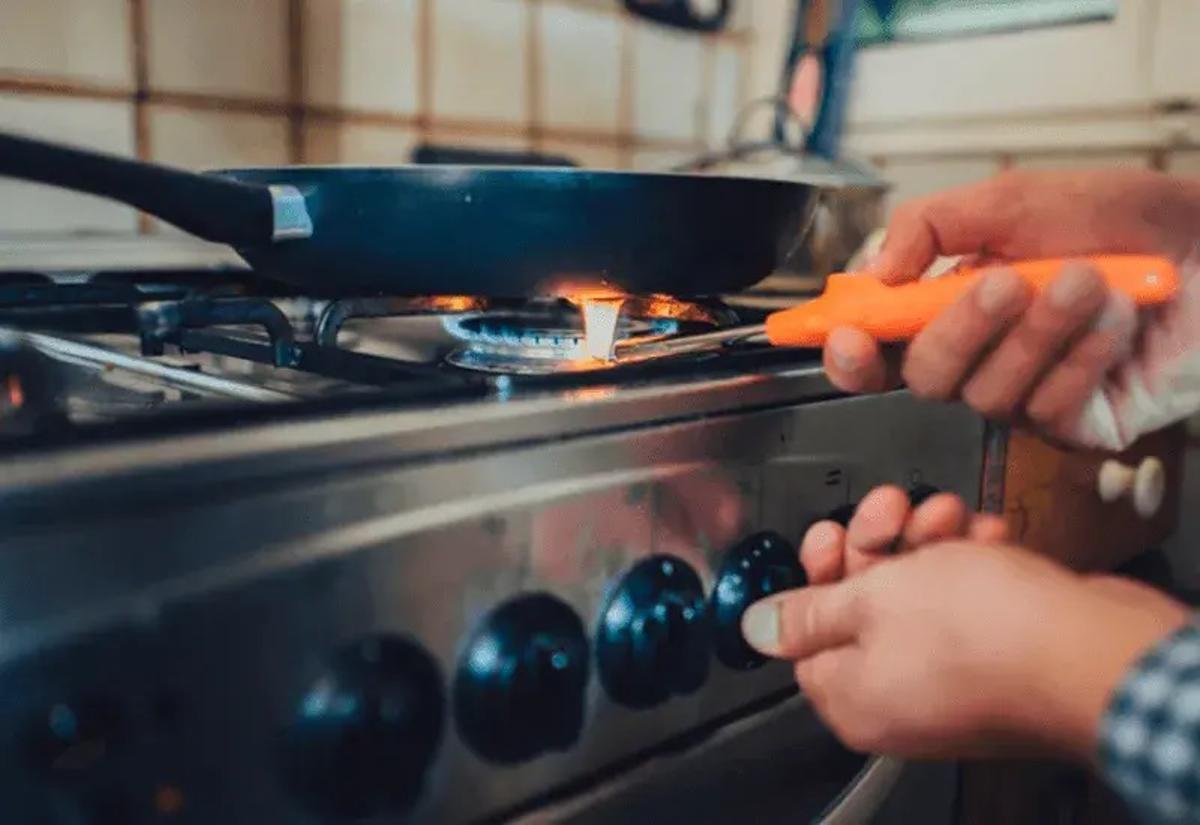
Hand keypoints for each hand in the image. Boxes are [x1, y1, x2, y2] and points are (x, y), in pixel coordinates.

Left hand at [741, 490, 1190, 759]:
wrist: (1093, 652)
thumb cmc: (986, 635)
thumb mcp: (871, 603)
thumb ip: (809, 612)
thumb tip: (757, 627)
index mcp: (851, 697)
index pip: (806, 636)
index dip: (816, 577)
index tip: (830, 536)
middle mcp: (898, 698)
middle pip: (864, 609)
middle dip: (878, 545)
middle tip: (891, 509)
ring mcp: (950, 682)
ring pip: (920, 599)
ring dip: (929, 544)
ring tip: (949, 514)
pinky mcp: (998, 661)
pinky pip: (969, 607)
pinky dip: (973, 566)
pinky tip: (986, 537)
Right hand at [825, 169, 1199, 449]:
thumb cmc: (1119, 217)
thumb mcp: (1012, 198)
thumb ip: (929, 226)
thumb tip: (874, 274)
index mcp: (950, 307)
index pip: (880, 349)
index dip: (852, 355)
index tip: (846, 339)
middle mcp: (980, 357)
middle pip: (926, 379)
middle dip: (960, 331)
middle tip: (1007, 283)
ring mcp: (1025, 393)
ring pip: (989, 394)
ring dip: (1038, 333)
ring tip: (1088, 279)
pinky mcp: (1074, 424)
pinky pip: (1049, 409)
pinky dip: (1082, 357)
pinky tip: (1115, 320)